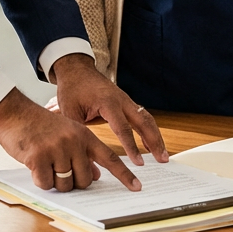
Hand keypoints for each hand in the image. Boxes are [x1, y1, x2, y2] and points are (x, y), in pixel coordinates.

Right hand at [0, 87, 142, 192]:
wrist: (14, 112)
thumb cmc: (39, 125)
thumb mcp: (66, 134)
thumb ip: (82, 153)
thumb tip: (94, 176)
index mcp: (83, 135)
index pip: (109, 158)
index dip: (124, 174)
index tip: (137, 186)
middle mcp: (73, 141)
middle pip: (84, 180)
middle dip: (73, 182)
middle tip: (59, 170)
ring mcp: (56, 149)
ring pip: (65, 184)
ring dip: (55, 181)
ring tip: (45, 164)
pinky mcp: (38, 157)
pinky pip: (46, 183)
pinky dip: (40, 180)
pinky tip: (34, 165)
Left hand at [51, 54, 169, 164]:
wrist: (76, 69)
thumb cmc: (72, 89)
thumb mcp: (70, 114)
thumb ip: (79, 137)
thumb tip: (84, 161)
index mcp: (108, 102)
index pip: (123, 128)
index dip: (131, 147)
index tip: (138, 163)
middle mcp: (121, 100)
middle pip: (144, 121)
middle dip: (155, 141)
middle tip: (162, 159)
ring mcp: (126, 99)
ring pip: (147, 118)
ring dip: (156, 136)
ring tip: (162, 155)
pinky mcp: (126, 101)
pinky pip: (142, 116)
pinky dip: (149, 130)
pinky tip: (150, 143)